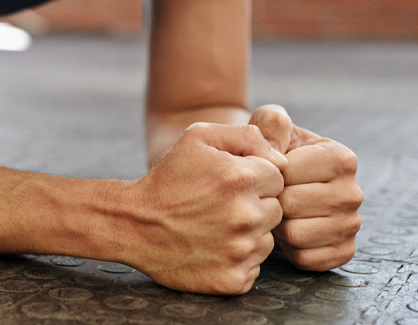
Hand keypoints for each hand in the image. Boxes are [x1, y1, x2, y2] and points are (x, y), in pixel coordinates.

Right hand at [122, 123, 286, 294]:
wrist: (135, 224)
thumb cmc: (170, 177)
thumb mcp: (199, 137)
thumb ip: (247, 136)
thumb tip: (283, 161)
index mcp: (241, 178)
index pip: (278, 177)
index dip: (254, 177)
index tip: (229, 183)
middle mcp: (245, 216)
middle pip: (276, 209)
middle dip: (255, 204)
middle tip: (221, 205)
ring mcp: (240, 251)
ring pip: (267, 239)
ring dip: (248, 233)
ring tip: (216, 226)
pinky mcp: (233, 280)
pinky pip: (255, 267)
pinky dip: (238, 259)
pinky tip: (214, 247)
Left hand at [249, 105, 362, 271]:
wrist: (280, 184)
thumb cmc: (274, 151)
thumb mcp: (270, 126)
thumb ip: (271, 122)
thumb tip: (275, 150)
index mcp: (341, 158)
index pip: (287, 172)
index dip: (267, 172)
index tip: (269, 170)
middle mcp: (354, 193)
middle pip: (290, 205)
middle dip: (271, 200)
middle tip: (272, 194)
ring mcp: (352, 225)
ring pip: (296, 234)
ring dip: (278, 225)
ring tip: (280, 210)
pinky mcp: (344, 252)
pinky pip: (305, 259)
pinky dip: (290, 249)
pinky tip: (291, 230)